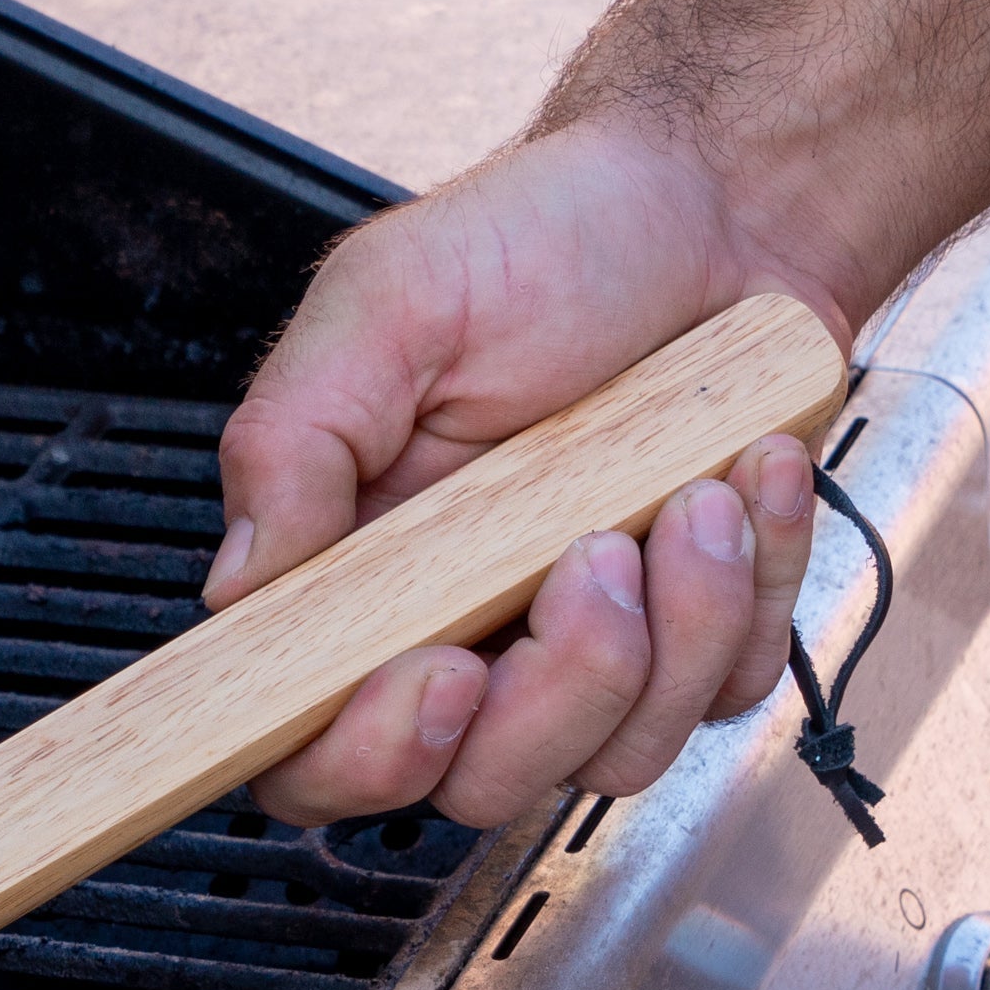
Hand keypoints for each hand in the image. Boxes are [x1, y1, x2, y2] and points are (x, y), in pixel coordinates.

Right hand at [210, 118, 846, 827]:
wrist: (719, 201)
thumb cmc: (545, 241)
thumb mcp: (385, 303)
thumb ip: (292, 441)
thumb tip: (235, 585)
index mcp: (348, 581)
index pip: (305, 749)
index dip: (363, 755)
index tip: (435, 675)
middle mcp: (453, 638)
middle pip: (470, 788)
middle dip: (551, 696)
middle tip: (590, 554)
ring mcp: (576, 652)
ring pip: (612, 758)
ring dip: (675, 626)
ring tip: (688, 487)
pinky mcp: (694, 642)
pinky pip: (725, 695)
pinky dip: (755, 587)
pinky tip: (741, 478)